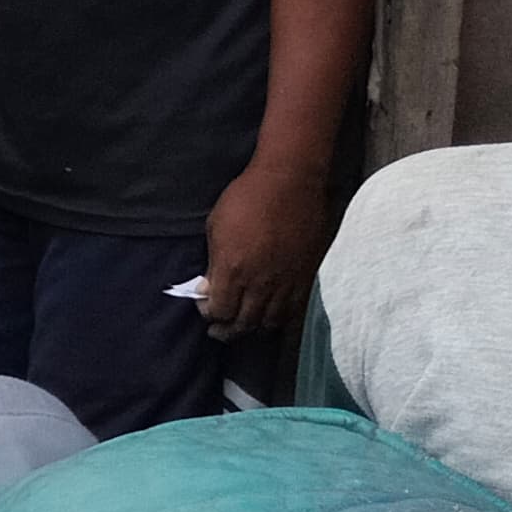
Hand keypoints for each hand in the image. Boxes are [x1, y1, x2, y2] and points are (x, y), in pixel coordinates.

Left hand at [199, 155, 328, 339]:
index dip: (209, 315)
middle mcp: (261, 283)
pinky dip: (278, 318)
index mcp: (233, 270)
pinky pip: (292, 311)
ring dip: (253, 327)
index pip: (220, 312)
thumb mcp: (215, 226)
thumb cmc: (246, 197)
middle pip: (244, 324)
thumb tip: (210, 286)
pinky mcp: (306, 276)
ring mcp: (286, 282)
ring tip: (244, 324)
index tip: (205, 308)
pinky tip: (269, 314)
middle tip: (219, 331)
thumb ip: (214, 262)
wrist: (290, 180)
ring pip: (270, 323)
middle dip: (227, 331)